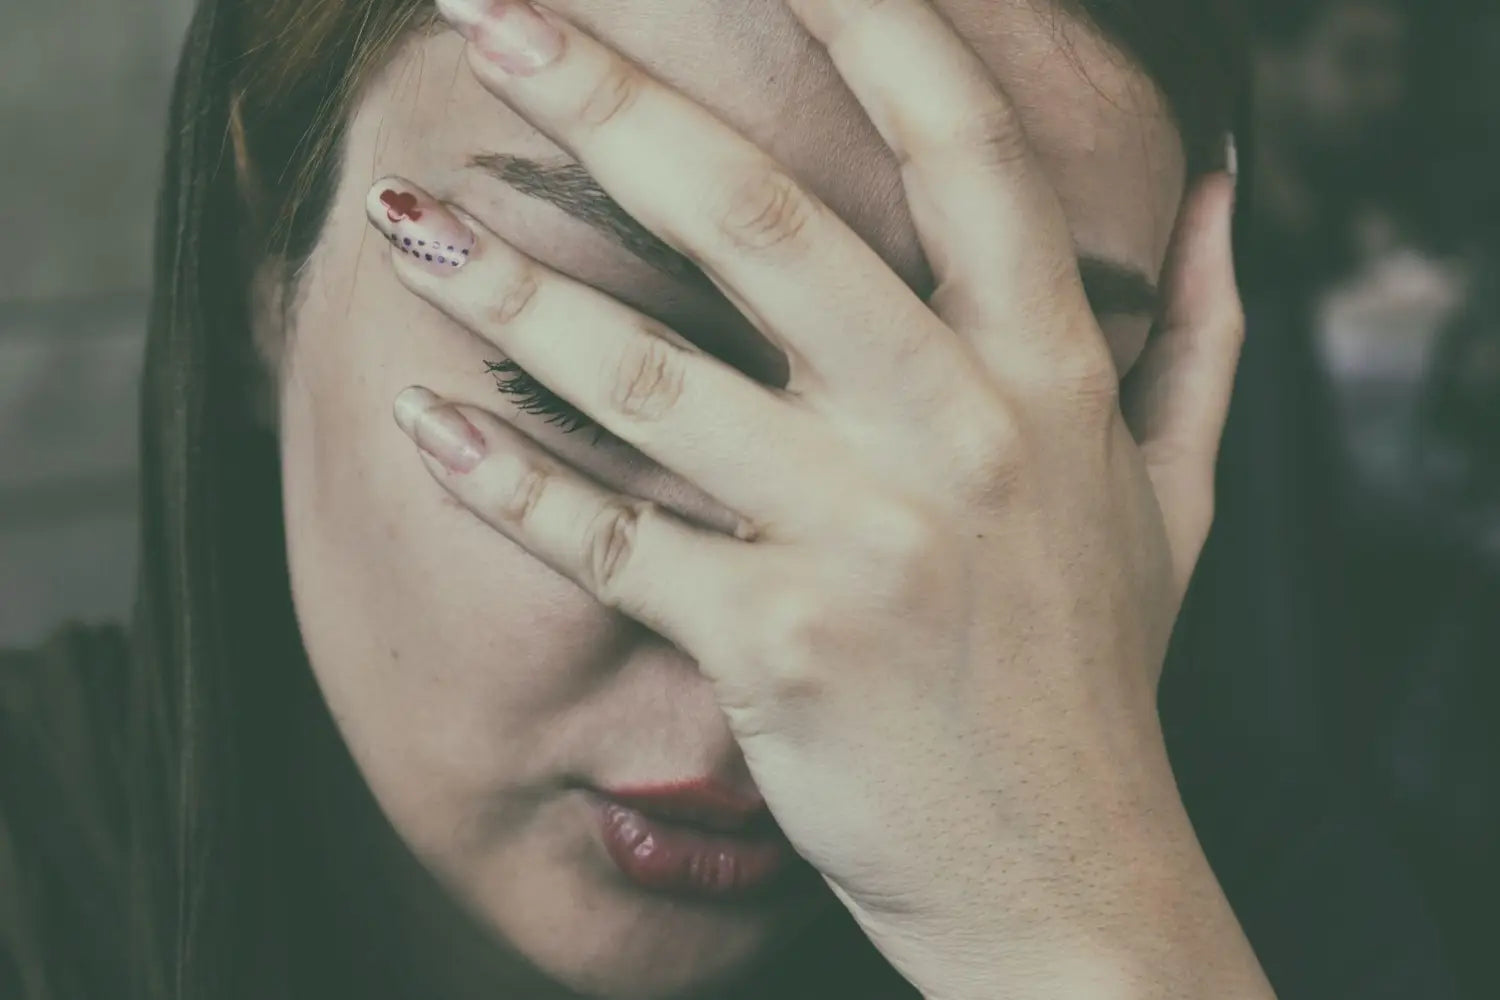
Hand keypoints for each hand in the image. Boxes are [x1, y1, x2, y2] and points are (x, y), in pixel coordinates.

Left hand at [370, 0, 1265, 994]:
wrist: (1065, 873)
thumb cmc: (1096, 675)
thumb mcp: (1180, 497)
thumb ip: (1200, 333)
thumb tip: (1218, 189)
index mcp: (1050, 376)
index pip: (961, 148)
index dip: (869, 20)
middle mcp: (955, 436)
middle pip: (762, 220)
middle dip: (610, 97)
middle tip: (487, 10)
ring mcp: (860, 542)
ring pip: (652, 378)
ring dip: (508, 289)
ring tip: (402, 221)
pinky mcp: (770, 646)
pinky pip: (609, 543)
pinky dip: (504, 485)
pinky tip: (422, 424)